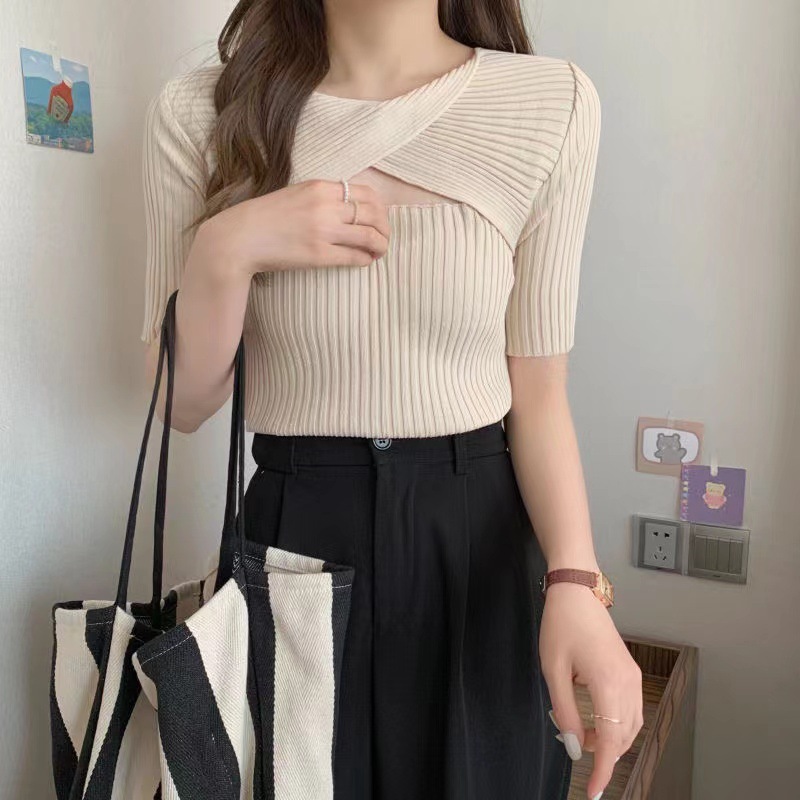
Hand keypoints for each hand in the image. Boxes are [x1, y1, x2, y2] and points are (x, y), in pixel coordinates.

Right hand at [202, 178, 390, 277]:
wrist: (240, 238)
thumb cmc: (266, 217)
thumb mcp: (297, 194)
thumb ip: (323, 197)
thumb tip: (350, 206)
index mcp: (321, 187)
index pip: (366, 193)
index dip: (380, 208)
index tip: (380, 219)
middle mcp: (325, 206)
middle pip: (374, 213)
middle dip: (385, 228)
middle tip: (384, 238)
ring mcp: (323, 231)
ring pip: (369, 236)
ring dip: (380, 245)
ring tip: (379, 252)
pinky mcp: (319, 254)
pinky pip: (354, 256)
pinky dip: (365, 259)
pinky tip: (365, 261)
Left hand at [539, 581, 643, 799]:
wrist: (577, 592)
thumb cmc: (562, 624)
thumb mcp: (553, 669)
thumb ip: (565, 711)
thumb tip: (573, 745)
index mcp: (608, 683)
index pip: (610, 741)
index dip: (602, 770)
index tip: (593, 791)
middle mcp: (628, 683)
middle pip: (624, 737)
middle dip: (603, 754)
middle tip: (576, 754)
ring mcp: (634, 677)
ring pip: (631, 726)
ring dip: (610, 740)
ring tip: (581, 737)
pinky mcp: (631, 672)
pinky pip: (631, 710)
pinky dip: (617, 725)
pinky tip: (595, 723)